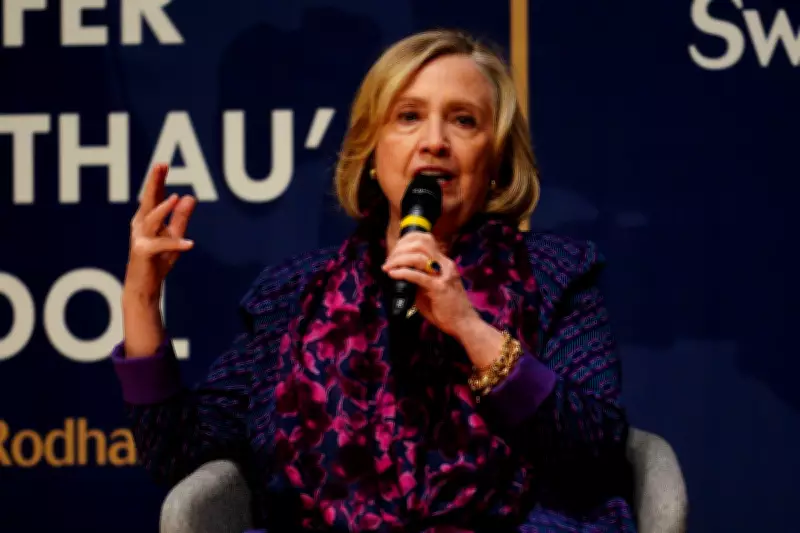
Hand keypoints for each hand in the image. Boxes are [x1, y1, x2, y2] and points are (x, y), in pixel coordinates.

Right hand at [124, 164, 195, 304]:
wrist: (144, 286)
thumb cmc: (157, 261)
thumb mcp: (173, 236)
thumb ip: (181, 218)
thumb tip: (189, 196)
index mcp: (146, 219)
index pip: (153, 196)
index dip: (157, 180)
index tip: (163, 164)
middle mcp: (140, 225)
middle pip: (147, 200)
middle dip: (154, 183)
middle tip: (160, 166)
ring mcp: (140, 238)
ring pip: (151, 220)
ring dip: (162, 209)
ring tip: (175, 198)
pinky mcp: (143, 253)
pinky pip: (161, 246)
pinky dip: (175, 244)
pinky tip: (190, 244)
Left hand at [382, 232, 479, 339]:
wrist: (464, 324)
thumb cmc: (447, 309)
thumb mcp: (431, 288)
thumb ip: (418, 278)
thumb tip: (399, 272)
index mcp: (444, 263)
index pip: (425, 239)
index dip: (406, 241)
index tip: (393, 252)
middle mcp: (445, 265)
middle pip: (420, 243)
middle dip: (400, 249)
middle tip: (388, 261)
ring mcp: (444, 275)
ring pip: (418, 256)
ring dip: (398, 259)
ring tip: (388, 267)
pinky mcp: (439, 288)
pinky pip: (418, 275)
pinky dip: (402, 273)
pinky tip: (393, 274)